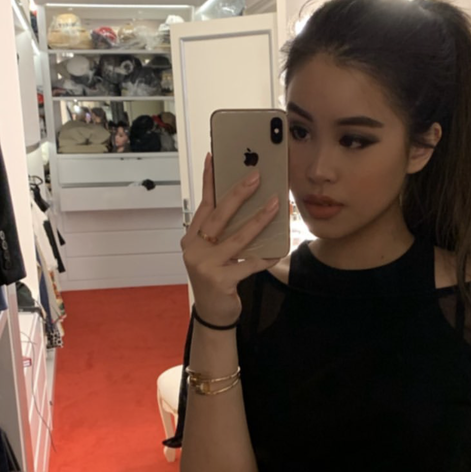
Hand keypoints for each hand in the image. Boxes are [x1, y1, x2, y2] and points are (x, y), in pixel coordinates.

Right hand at [180, 152, 280, 324]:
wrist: (212, 314)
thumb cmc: (216, 279)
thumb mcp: (213, 253)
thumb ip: (222, 233)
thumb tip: (246, 206)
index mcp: (191, 238)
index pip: (204, 204)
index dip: (209, 181)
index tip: (214, 157)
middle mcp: (194, 249)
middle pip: (220, 215)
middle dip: (239, 193)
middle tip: (256, 176)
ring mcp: (206, 265)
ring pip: (237, 237)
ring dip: (259, 219)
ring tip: (276, 204)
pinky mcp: (221, 280)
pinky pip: (249, 264)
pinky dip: (265, 257)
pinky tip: (278, 251)